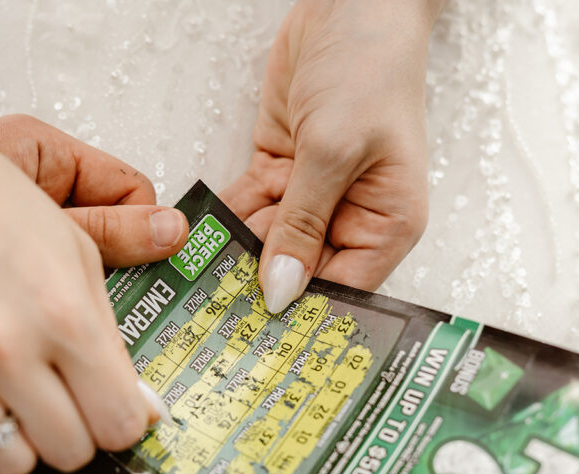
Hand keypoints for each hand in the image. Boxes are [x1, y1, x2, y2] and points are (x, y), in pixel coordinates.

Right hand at [0, 96, 185, 473]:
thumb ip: (113, 331)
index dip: (123, 419)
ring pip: (9, 467)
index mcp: (64, 315)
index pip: (120, 423)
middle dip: (76, 430)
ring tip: (9, 399)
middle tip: (61, 397)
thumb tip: (143, 406)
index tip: (112, 405)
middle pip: (70, 452)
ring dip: (19, 441)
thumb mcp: (74, 249)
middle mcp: (6, 350)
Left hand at [222, 0, 442, 312]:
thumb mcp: (334, 150)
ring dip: (230, 257)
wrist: (348, 4)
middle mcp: (350, 218)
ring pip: (264, 244)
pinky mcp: (280, 173)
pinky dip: (221, 222)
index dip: (300, 312)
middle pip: (298, 272)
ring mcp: (312, 196)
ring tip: (192, 286)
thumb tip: (282, 289)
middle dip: (256, 288)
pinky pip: (247, 209)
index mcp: (386, 224)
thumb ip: (302, 222)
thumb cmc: (369, 67)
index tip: (256, 335)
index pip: (341, 290)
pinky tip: (192, 243)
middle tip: (209, 317)